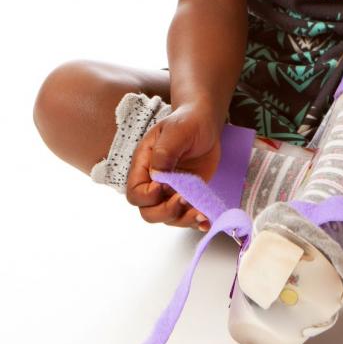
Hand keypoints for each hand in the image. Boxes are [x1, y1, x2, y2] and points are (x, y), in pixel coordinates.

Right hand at [126, 103, 223, 231]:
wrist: (204, 123)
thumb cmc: (186, 122)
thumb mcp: (175, 131)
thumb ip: (164, 153)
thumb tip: (158, 177)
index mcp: (144, 166)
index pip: (136, 192)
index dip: (148, 196)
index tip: (165, 186)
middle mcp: (154, 182)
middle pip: (149, 211)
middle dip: (166, 212)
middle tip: (184, 200)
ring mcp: (171, 191)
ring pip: (169, 218)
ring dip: (184, 219)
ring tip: (200, 214)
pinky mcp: (188, 195)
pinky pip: (187, 214)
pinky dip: (196, 221)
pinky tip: (206, 220)